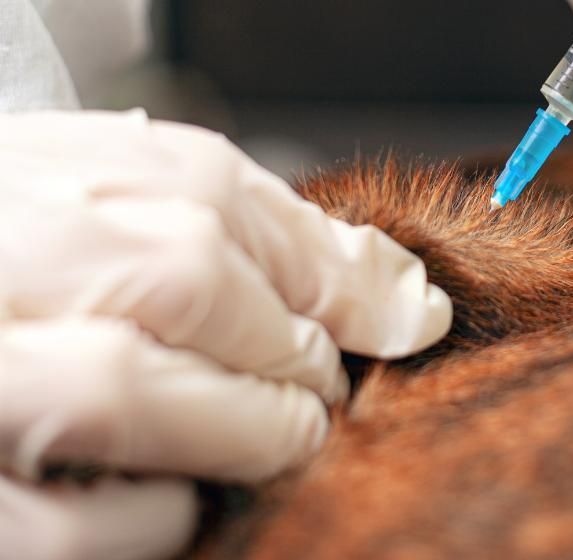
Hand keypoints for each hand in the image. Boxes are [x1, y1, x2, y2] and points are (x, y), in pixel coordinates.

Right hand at [0, 110, 450, 559]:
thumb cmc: (25, 282)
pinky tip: (181, 493)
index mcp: (23, 175)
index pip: (203, 185)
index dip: (326, 260)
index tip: (400, 311)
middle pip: (184, 270)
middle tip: (323, 384)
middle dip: (292, 343)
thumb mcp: (106, 224)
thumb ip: (239, 240)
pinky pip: (78, 525)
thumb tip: (407, 297)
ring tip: (283, 434)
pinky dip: (164, 514)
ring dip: (250, 426)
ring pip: (126, 390)